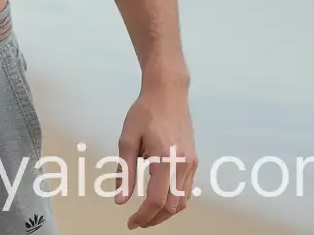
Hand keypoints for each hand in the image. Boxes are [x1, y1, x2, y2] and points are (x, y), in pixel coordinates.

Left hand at [114, 79, 196, 227]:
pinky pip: (187, 189)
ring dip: (166, 212)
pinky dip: (175, 200)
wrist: (168, 91)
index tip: (130, 222)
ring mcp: (191, 163)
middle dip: (154, 218)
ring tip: (147, 212)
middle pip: (173, 207)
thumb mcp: (128, 138)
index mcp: (165, 159)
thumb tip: (120, 200)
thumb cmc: (145, 111)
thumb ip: (125, 170)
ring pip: (183, 201)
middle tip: (137, 221)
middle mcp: (183, 164)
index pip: (157, 200)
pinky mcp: (194, 160)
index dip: (143, 216)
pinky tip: (160, 197)